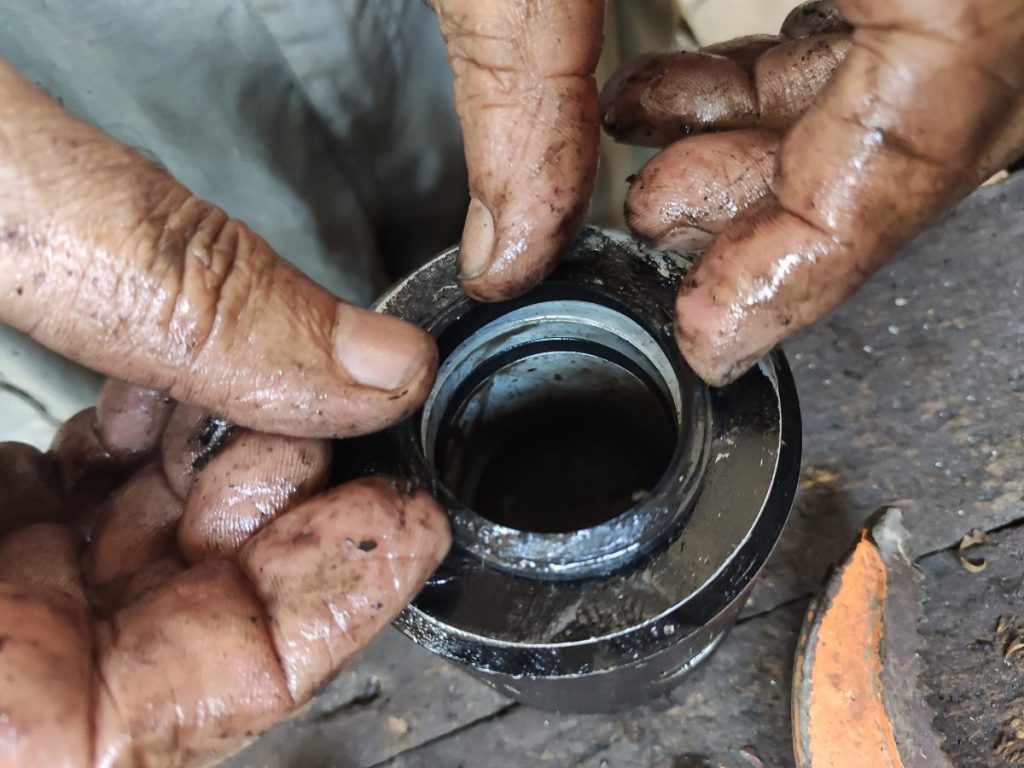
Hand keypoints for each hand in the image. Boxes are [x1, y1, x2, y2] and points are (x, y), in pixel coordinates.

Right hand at [0, 61, 449, 767]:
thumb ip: (174, 292)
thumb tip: (373, 367)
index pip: (102, 736)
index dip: (283, 641)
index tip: (397, 533)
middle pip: (128, 657)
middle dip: (266, 546)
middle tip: (344, 438)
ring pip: (105, 585)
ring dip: (220, 487)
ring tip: (281, 391)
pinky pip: (59, 523)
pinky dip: (150, 456)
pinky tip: (190, 383)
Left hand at [437, 0, 1023, 384]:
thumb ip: (522, 70)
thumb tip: (507, 238)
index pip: (927, 142)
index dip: (817, 259)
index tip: (714, 336)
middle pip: (920, 134)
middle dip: (778, 215)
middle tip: (665, 251)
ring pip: (895, 86)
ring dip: (759, 151)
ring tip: (643, 174)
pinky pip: (867, 26)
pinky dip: (764, 81)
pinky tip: (662, 98)